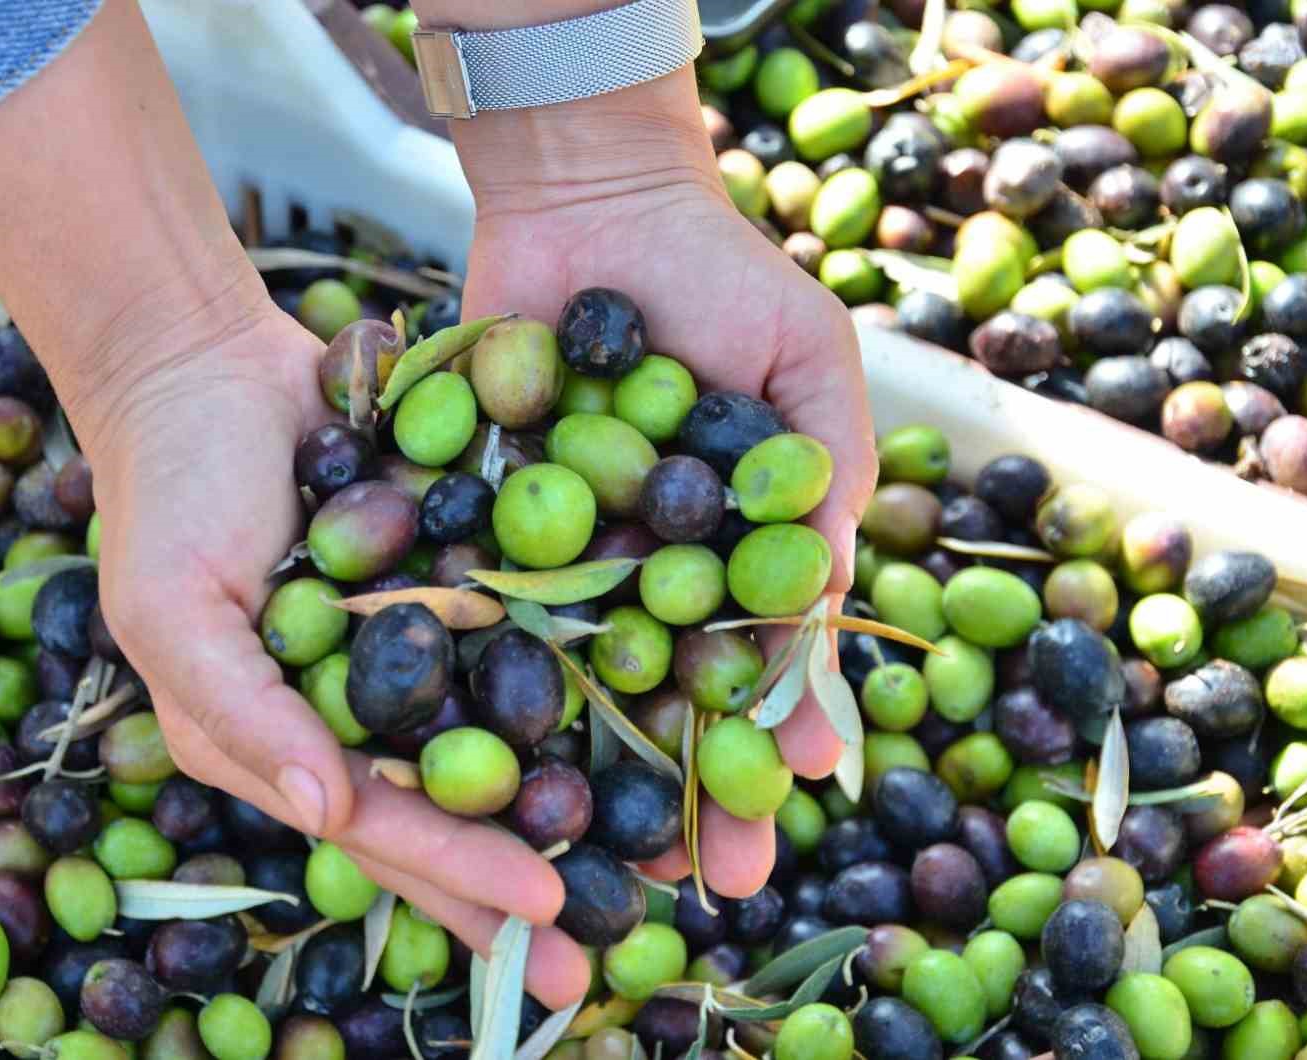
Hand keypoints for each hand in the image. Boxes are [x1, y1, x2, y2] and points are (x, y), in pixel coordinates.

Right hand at [70, 302, 589, 1007]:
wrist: (205, 364)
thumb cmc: (169, 495)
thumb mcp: (174, 610)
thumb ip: (244, 716)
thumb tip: (330, 816)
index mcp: (279, 743)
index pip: (380, 824)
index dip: (458, 873)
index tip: (544, 909)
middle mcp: (352, 715)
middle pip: (452, 809)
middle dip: (520, 879)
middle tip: (607, 949)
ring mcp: (408, 654)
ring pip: (498, 742)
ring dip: (567, 801)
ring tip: (646, 863)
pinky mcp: (451, 589)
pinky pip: (517, 644)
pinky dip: (575, 686)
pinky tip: (643, 720)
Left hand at [453, 74, 878, 897]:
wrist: (590, 201)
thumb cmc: (719, 278)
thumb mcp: (806, 367)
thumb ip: (821, 480)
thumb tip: (834, 612)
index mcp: (726, 555)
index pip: (755, 670)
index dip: (772, 740)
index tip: (787, 807)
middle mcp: (640, 573)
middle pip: (661, 703)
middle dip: (683, 793)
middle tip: (695, 885)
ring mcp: (553, 558)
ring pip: (567, 686)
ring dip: (583, 774)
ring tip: (590, 861)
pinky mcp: (471, 526)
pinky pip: (478, 610)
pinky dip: (480, 679)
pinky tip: (483, 759)